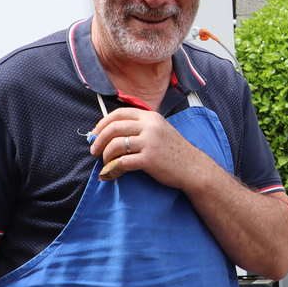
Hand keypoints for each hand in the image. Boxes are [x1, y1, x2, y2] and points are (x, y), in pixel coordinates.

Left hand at [89, 107, 204, 188]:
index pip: (119, 114)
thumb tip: (111, 131)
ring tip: (106, 162)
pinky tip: (113, 172)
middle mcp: (150, 127)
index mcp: (150, 117)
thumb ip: (140, 127)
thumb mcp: (160, 130)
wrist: (193, 167)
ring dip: (105, 155)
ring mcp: (150, 142)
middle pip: (114, 128)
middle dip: (99, 140)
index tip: (96, 134)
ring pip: (116, 145)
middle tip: (94, 150)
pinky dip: (113, 168)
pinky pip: (123, 162)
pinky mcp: (149, 159)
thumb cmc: (174, 151)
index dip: (102, 123)